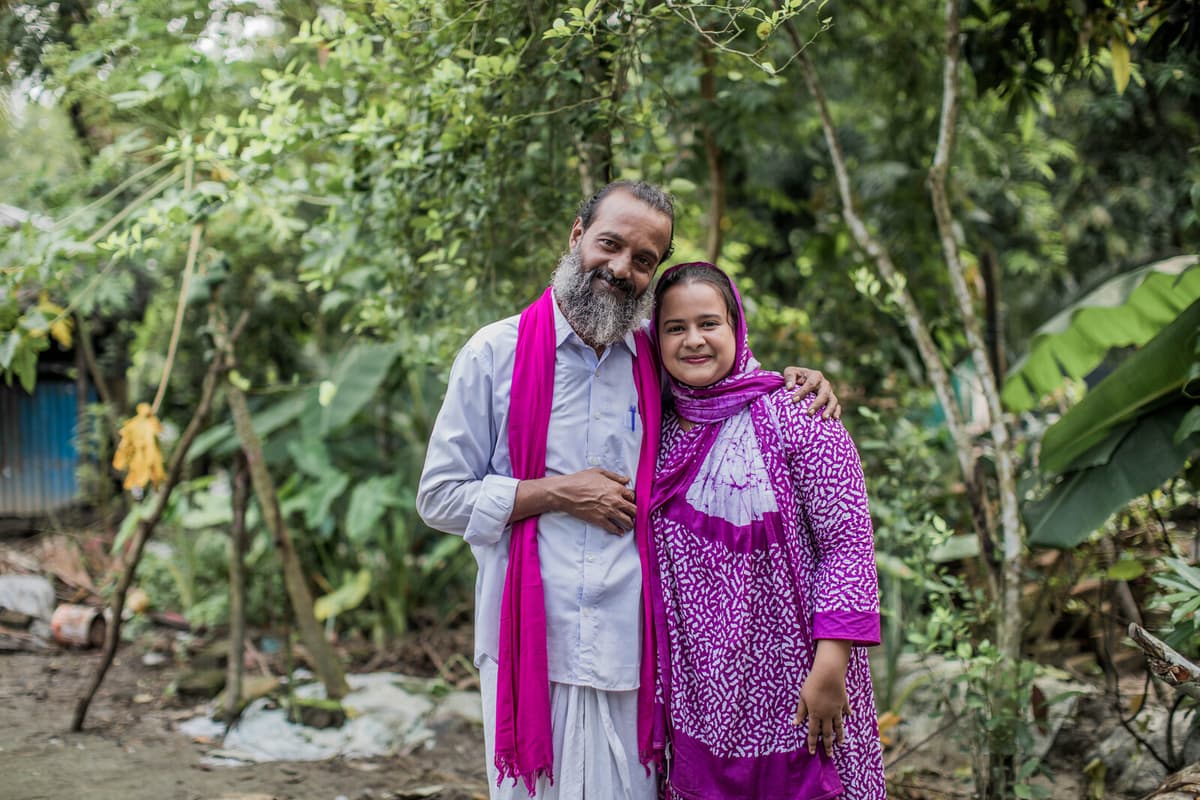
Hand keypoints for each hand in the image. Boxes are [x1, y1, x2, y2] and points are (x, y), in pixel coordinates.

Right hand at [548, 468, 635, 534]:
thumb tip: (626, 480)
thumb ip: (615, 476)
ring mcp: (608, 512)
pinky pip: (614, 528)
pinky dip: (618, 531)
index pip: (632, 496)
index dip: (632, 499)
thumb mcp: (599, 472)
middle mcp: (615, 501)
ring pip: (627, 521)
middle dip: (635, 513)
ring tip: (629, 525)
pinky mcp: (600, 520)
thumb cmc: (580, 480)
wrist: (567, 492)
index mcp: (616, 488)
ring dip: (629, 523)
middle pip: (633, 510)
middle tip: (633, 515)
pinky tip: (620, 532)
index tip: (631, 501)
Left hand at [783, 367, 840, 419]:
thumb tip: (790, 387)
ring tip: (824, 418)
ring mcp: (830, 393)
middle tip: (809, 413)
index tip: (793, 400)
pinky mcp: (832, 400)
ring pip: (833, 400)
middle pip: (823, 394)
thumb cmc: (796, 377)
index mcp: (815, 376)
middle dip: (817, 404)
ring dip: (829, 409)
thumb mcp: (790, 372)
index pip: (810, 384)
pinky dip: (837, 412)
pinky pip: (837, 406)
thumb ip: (789, 376)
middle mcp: (824, 384)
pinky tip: (834, 419)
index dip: (803, 392)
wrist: (803, 380)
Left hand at [793, 640, 851, 755]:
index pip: (812, 732)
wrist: (828, 674)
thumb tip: (795, 723)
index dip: (812, 743)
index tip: (812, 752)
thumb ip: (800, 711)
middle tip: (830, 755)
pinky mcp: (843, 702)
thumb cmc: (812, 684)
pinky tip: (850, 717)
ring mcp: (836, 710)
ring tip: (840, 743)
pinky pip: (845, 711)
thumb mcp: (803, 697)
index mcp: (815, 714)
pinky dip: (847, 714)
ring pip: (838, 726)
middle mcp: (827, 715)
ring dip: (839, 735)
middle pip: (827, 733)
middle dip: (828, 745)